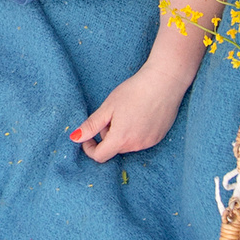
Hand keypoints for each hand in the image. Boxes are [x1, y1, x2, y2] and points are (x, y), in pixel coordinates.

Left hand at [70, 55, 194, 162]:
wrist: (164, 83)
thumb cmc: (134, 92)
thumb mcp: (108, 107)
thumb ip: (91, 125)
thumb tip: (75, 138)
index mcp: (120, 139)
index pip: (100, 156)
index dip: (90, 148)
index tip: (88, 136)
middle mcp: (136, 146)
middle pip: (114, 148)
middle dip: (107, 135)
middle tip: (111, 114)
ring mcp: (149, 143)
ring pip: (127, 144)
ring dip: (121, 134)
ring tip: (127, 112)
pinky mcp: (159, 137)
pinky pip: (141, 140)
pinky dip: (135, 132)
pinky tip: (140, 114)